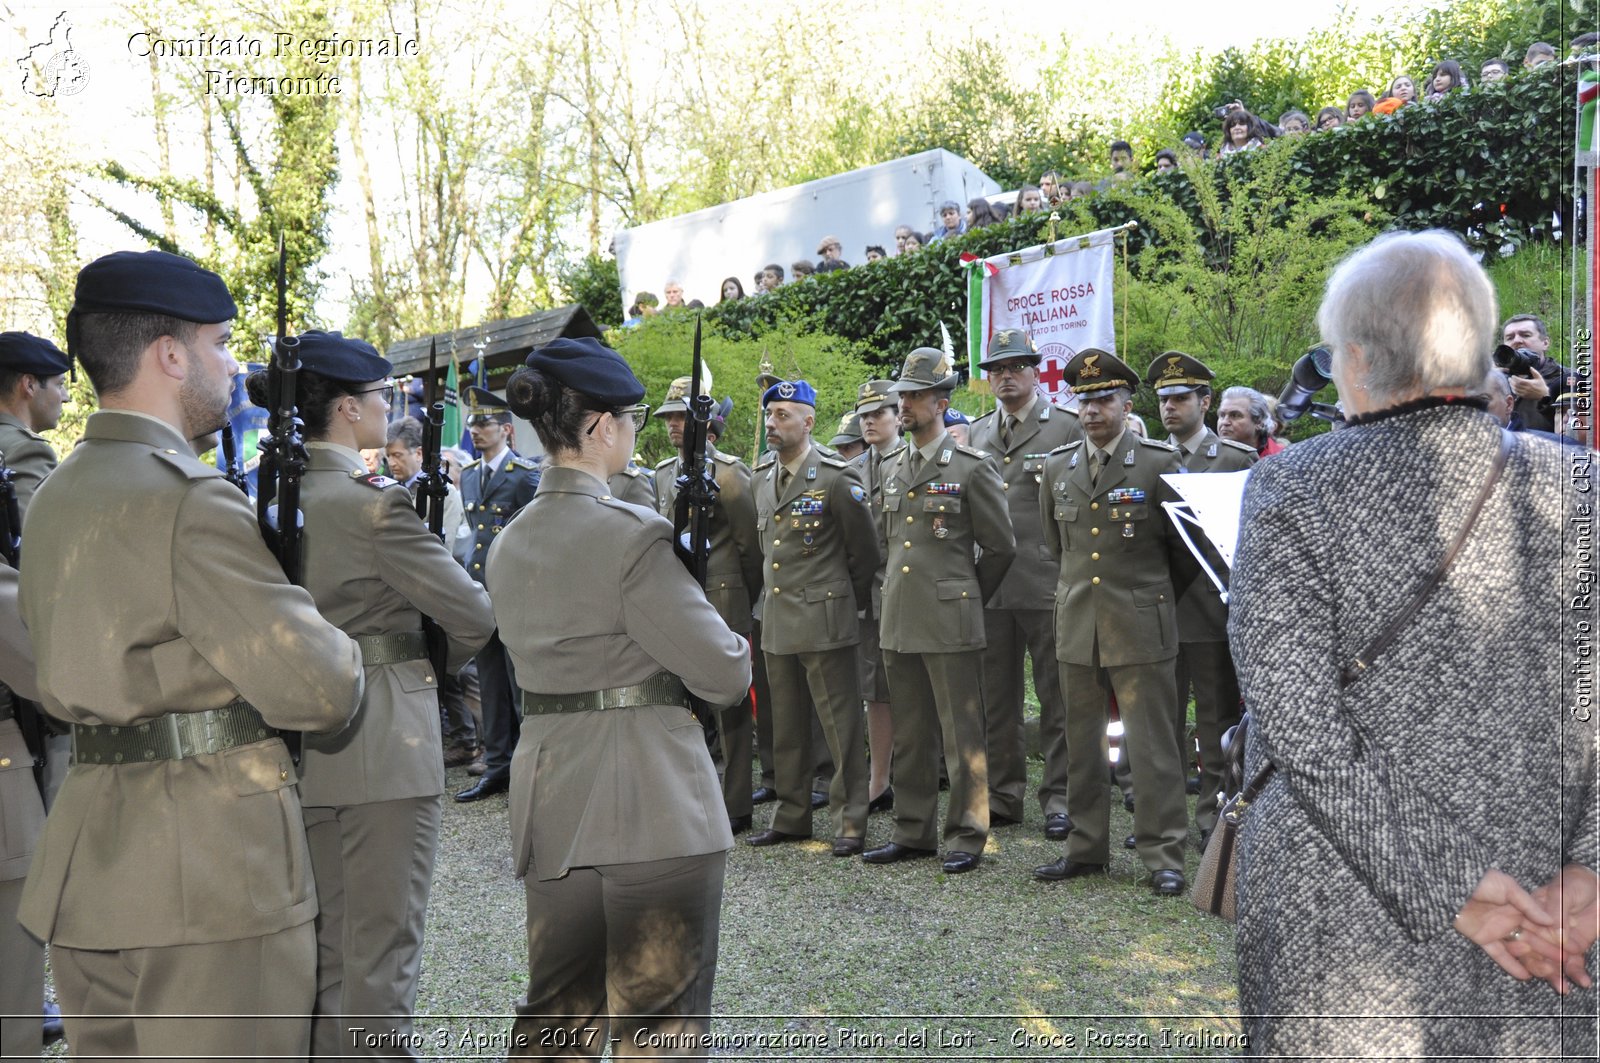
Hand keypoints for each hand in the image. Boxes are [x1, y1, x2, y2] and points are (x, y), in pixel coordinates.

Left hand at [1454, 868, 1561, 981]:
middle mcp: (1508, 919)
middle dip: (1549, 950)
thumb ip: (1528, 904)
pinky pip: (1498, 954)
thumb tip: (1551, 920)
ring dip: (1533, 959)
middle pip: (1532, 937)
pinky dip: (1511, 964)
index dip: (1554, 935)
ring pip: (1518, 948)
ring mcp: (1495, 929)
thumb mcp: (1506, 886)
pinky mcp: (1482, 938)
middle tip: (1565, 963)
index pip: (1539, 923)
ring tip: (1549, 972)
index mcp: (1517, 905)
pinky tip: (1525, 975)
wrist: (1447, 885)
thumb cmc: (1478, 880)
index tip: (1571, 947)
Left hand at [1508, 372, 1549, 399]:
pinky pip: (1517, 393)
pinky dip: (1513, 390)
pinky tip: (1512, 387)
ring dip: (1511, 385)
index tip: (1512, 375)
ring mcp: (1525, 393)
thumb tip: (1530, 367)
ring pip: (1515, 389)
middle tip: (1509, 378)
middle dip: (1511, 381)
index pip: (1519, 380)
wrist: (1543, 395)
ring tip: (1510, 382)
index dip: (1515, 378)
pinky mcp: (1524, 396)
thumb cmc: (1541, 385)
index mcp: (1529, 383)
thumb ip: (1534, 372)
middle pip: (1516, 385)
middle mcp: (1526, 388)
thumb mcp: (1539, 377)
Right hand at [1511, 865, 1597, 993]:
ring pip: (1550, 962)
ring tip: (1563, 986)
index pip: (1521, 932)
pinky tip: (1582, 982)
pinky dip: (1577, 974)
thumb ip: (1557, 911)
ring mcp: (1557, 942)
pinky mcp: (1574, 949)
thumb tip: (1556, 935)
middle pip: (1533, 951)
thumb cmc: (1576, 883)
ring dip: (1556, 976)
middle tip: (1548, 973)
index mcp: (1529, 914)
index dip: (1521, 944)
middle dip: (1538, 965)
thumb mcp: (1564, 892)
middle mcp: (1540, 931)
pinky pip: (1573, 964)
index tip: (1526, 953)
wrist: (1599, 889)